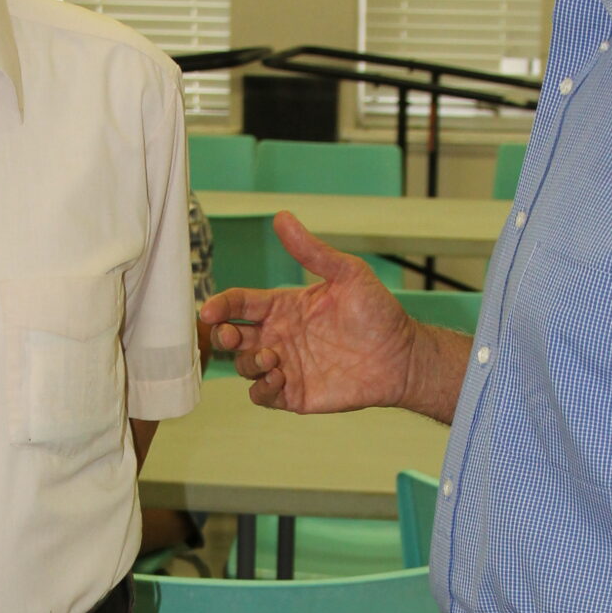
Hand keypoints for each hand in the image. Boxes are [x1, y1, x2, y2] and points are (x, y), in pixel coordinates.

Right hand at [200, 215, 418, 413]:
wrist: (402, 356)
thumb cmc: (378, 312)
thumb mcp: (347, 273)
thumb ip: (312, 251)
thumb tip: (282, 217)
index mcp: (283, 306)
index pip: (240, 303)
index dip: (221, 305)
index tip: (209, 309)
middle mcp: (279, 336)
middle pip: (232, 336)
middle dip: (222, 335)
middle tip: (230, 333)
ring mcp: (285, 366)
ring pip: (244, 366)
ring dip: (248, 362)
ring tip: (272, 356)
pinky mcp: (295, 394)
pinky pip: (261, 396)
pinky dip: (261, 389)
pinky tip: (279, 377)